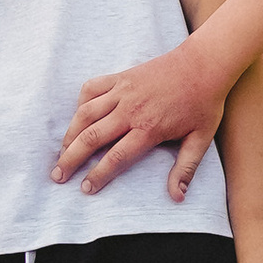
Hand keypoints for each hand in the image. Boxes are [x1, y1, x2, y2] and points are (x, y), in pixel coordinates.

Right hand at [55, 49, 231, 200]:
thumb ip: (186, 169)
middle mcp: (130, 110)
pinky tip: (77, 118)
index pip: (115, 158)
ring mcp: (122, 91)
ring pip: (85, 114)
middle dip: (71, 159)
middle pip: (92, 138)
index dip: (98, 175)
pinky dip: (80, 103)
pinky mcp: (120, 77)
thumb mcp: (201, 139)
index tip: (85, 189)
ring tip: (61, 152)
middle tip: (57, 176)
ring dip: (69, 134)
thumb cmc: (204, 103)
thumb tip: (177, 197)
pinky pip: (91, 89)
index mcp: (149, 128)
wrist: (204, 64)